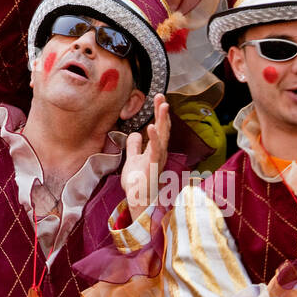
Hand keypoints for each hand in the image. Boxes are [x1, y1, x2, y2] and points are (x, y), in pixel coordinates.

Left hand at [121, 95, 169, 212]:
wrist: (136, 201)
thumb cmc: (137, 183)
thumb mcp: (133, 159)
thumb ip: (134, 146)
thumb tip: (136, 133)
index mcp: (155, 149)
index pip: (159, 127)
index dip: (159, 113)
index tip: (158, 98)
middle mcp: (159, 153)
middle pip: (164, 128)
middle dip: (163, 112)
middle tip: (162, 95)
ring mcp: (157, 160)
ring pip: (163, 137)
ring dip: (163, 120)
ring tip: (163, 105)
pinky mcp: (152, 167)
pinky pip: (154, 151)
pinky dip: (154, 138)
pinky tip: (151, 126)